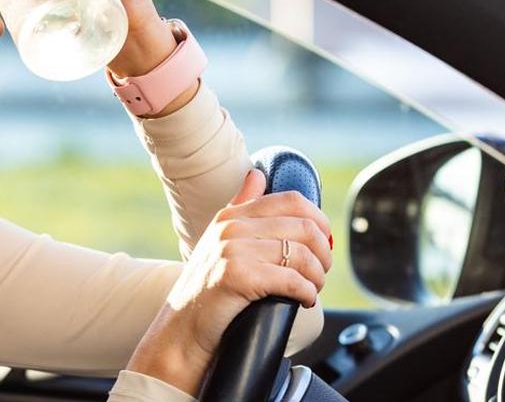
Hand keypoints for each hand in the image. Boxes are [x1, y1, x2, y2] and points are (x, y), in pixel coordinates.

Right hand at [126, 169, 332, 394]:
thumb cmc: (205, 290)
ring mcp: (233, 249)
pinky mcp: (238, 275)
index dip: (319, 222)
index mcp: (231, 215)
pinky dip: (307, 293)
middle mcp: (231, 227)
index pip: (292, 201)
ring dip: (317, 277)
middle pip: (304, 227)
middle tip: (320, 273)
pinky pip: (292, 280)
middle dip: (323, 253)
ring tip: (312, 289)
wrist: (180, 329)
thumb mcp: (218, 240)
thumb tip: (257, 175)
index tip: (323, 244)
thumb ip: (240, 206)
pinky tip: (304, 301)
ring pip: (302, 255)